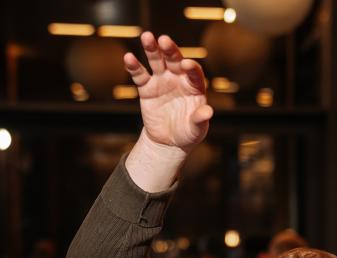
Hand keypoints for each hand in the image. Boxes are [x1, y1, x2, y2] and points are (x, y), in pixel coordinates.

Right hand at [124, 32, 212, 150]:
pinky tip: (128, 57)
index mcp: (194, 87)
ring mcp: (162, 81)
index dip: (191, 67)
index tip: (186, 64)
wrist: (168, 142)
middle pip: (174, 60)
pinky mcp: (147, 88)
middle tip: (164, 40)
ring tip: (147, 36)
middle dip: (170, 50)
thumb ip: (200, 119)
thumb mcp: (196, 130)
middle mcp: (178, 79)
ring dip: (151, 48)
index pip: (194, 73)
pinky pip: (140, 75)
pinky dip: (134, 66)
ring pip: (157, 61)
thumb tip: (208, 112)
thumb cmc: (187, 134)